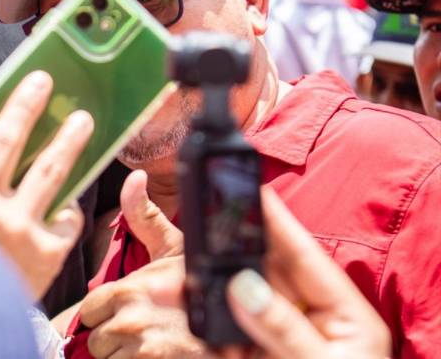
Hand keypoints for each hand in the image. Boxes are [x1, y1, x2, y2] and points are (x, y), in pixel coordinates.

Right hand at [0, 71, 93, 299]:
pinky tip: (71, 198)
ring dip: (67, 139)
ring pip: (48, 168)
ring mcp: (12, 226)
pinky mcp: (44, 249)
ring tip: (81, 119)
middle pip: (3, 139)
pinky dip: (67, 207)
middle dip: (25, 104)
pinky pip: (64, 214)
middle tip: (42, 81)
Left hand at [81, 172, 203, 357]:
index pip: (89, 310)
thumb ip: (145, 216)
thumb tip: (135, 176)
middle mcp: (130, 323)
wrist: (248, 330)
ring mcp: (141, 353)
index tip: (125, 311)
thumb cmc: (206, 288)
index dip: (105, 311)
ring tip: (153, 345)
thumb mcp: (177, 249)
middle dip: (113, 336)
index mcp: (129, 290)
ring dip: (125, 355)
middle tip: (141, 331)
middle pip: (96, 339)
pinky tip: (160, 355)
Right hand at [211, 188, 390, 358]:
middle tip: (196, 245)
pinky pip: (230, 334)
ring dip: (211, 298)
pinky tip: (206, 335)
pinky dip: (213, 332)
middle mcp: (315, 321)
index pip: (305, 256)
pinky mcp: (262, 357)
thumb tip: (243, 286)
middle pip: (263, 275)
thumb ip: (286, 330)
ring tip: (182, 295)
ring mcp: (287, 340)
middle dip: (226, 261)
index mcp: (346, 316)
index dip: (277, 219)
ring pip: (240, 303)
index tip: (250, 186)